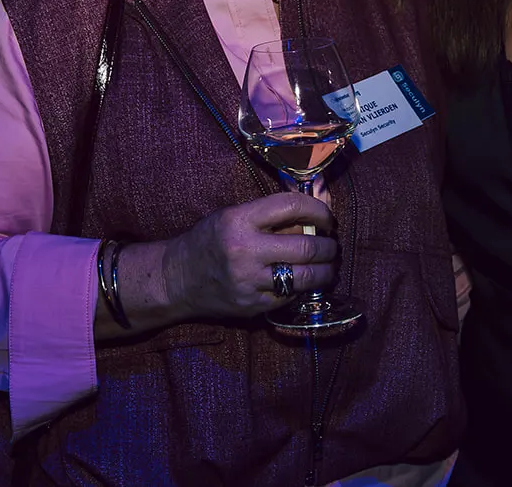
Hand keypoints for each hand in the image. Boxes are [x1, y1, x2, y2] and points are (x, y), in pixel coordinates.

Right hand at [160, 193, 337, 319]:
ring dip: (325, 271)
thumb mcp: (235, 215)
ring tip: (328, 265)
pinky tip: (304, 281)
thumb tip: (319, 205)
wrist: (178, 278)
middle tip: (332, 245)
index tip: (327, 218)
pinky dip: (303, 288)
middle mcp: (245, 250)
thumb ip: (274, 213)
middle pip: (305, 246)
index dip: (318, 210)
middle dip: (328, 246)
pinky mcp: (252, 306)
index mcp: (240, 220)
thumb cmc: (211, 239)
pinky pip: (290, 296)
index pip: (291, 206)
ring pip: (304, 277)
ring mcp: (249, 281)